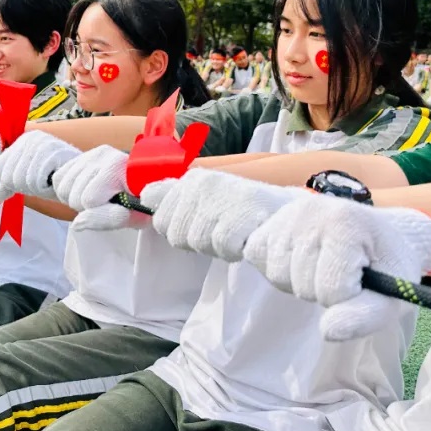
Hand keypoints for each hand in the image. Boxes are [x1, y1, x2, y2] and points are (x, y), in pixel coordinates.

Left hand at [0, 130, 80, 202]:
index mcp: (24, 139)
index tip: (32, 178)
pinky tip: (56, 182)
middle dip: (25, 186)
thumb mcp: (27, 181)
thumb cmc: (57, 180)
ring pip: (21, 180)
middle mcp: (33, 137)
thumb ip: (8, 184)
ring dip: (37, 188)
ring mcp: (44, 144)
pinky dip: (45, 189)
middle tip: (43, 181)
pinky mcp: (55, 154)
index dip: (13, 183)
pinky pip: (35, 182)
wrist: (84, 182)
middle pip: (8, 176)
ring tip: (50, 181)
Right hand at [50, 145, 145, 231]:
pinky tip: (86, 191)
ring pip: (65, 190)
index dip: (102, 213)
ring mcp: (89, 155)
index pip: (92, 198)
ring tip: (97, 199)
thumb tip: (77, 223)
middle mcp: (105, 155)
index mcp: (124, 167)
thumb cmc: (140, 203)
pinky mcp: (77, 157)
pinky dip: (68, 193)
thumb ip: (109, 219)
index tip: (120, 212)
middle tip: (107, 206)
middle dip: (88, 209)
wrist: (138, 183)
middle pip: (77, 198)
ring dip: (77, 201)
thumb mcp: (135, 216)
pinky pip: (59, 182)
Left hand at [140, 168, 304, 261]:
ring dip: (216, 245)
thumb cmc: (243, 208)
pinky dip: (232, 249)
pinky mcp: (237, 216)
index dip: (180, 230)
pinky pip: (220, 247)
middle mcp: (202, 184)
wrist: (286, 212)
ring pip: (196, 241)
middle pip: (175, 234)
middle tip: (221, 228)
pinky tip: (244, 237)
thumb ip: (174, 197)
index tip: (201, 223)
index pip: (162, 220)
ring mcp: (219, 199)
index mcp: (192, 180)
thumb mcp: (206, 198)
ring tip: (235, 230)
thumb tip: (144, 194)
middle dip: (196, 240)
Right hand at [242, 196, 430, 340]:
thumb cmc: (388, 267)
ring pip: (277, 273)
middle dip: (321, 291)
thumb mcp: (393, 296)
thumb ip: (364, 317)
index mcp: (345, 223)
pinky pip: (258, 257)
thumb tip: (327, 332)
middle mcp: (311, 210)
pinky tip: (301, 260)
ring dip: (298, 282)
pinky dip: (278, 269)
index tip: (363, 280)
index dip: (348, 299)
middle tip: (342, 274)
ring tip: (322, 267)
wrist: (383, 235)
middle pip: (301, 282)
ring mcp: (287, 214)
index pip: (331, 289)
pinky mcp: (272, 220)